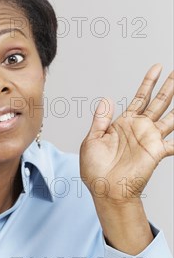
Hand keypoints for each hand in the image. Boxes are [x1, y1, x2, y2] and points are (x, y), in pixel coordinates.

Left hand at [80, 64, 172, 204]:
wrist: (105, 190)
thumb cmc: (95, 170)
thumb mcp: (92, 141)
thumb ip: (100, 120)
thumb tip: (106, 99)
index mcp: (124, 124)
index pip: (140, 98)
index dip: (148, 83)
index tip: (157, 67)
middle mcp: (140, 129)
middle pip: (158, 103)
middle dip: (168, 87)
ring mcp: (150, 139)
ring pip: (170, 116)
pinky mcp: (156, 151)